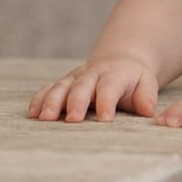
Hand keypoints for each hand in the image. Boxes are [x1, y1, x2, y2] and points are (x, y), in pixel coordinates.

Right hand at [27, 59, 158, 121]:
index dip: (106, 102)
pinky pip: (49, 89)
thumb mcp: (147, 83)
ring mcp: (75, 78)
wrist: (119, 61)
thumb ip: (147, 96)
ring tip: (45, 118)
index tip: (104, 119)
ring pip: (61, 87)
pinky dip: (40, 99)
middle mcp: (91, 74)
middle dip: (75, 102)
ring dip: (52, 102)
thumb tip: (148, 110)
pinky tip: (32, 113)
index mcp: (114, 74)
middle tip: (72, 120)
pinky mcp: (64, 83)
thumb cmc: (135, 80)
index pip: (109, 88)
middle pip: (81, 87)